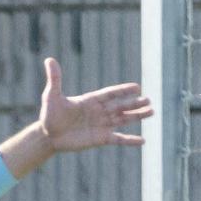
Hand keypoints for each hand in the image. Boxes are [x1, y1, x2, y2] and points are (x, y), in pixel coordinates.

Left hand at [35, 57, 153, 152]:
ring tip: (151, 112)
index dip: (123, 91)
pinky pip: (118, 139)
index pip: (111, 94)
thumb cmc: (50, 115)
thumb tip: (49, 59)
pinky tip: (142, 141)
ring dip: (137, 116)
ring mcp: (101, 125)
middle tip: (149, 100)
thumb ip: (55, 79)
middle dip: (135, 104)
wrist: (49, 136)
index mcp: (91, 100)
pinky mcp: (101, 139)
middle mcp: (99, 112)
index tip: (137, 87)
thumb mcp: (52, 96)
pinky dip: (130, 140)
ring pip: (123, 120)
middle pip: (121, 106)